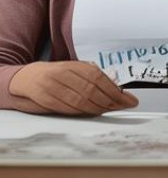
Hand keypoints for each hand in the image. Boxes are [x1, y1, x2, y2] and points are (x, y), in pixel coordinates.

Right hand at [8, 61, 137, 115]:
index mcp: (74, 65)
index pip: (99, 78)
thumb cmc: (56, 75)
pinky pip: (67, 108)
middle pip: (92, 90)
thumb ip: (93, 77)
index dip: (116, 91)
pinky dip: (82, 112)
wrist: (26, 78)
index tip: (130, 99)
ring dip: (99, 108)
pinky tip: (93, 113)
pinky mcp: (45, 99)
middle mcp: (63, 74)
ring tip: (112, 110)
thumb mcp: (75, 70)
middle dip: (111, 101)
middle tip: (124, 107)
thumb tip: (118, 90)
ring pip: (80, 101)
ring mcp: (52, 86)